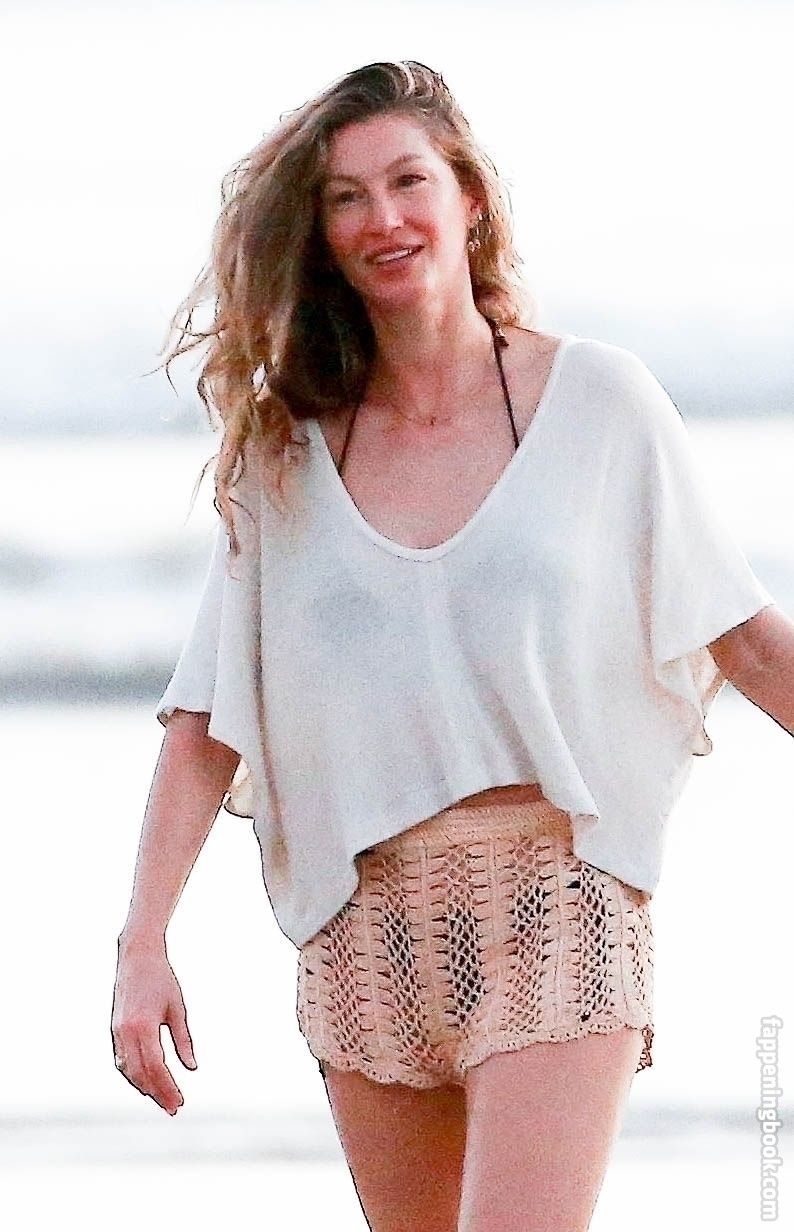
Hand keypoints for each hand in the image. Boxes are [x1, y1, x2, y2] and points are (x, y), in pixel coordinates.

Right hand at [111, 940, 196, 1115]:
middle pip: (140, 1074)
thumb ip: (183, 1040)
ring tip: (162, 1099)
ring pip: (127, 1070)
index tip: (180, 1102)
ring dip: (144, 1087)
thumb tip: (191, 1068)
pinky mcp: (114, 1029)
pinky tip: (146, 1081)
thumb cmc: (161, 979)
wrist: (136, 956)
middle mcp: (126, 1032)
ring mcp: (117, 1031)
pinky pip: (121, 1059)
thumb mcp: (177, 1008)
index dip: (168, 1087)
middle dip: (157, 1093)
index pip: (156, 1067)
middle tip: (173, 1108)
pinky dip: (133, 1074)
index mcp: (144, 1026)